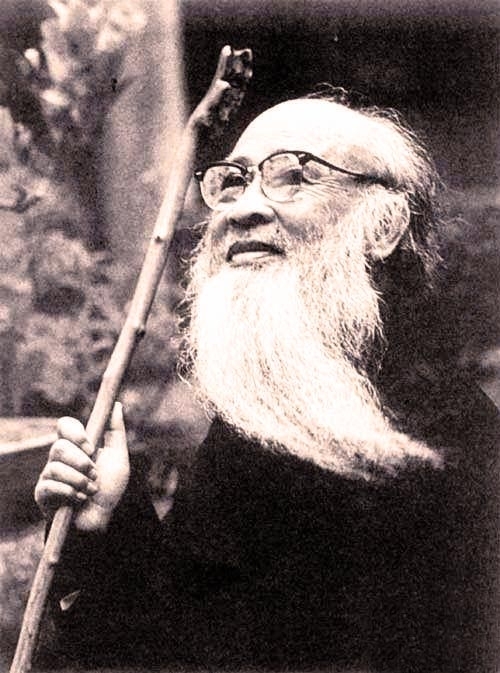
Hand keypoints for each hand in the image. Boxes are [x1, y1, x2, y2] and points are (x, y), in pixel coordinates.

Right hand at [34, 402, 129, 531]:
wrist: (103, 518)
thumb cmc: (110, 488)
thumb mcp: (119, 458)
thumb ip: (116, 432)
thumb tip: (116, 404)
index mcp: (76, 445)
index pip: (65, 425)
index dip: (75, 433)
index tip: (91, 447)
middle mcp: (60, 457)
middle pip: (59, 446)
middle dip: (81, 462)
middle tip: (94, 474)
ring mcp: (50, 475)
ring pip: (54, 466)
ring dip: (78, 480)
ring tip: (90, 490)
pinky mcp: (43, 493)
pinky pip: (49, 485)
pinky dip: (69, 492)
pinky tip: (79, 499)